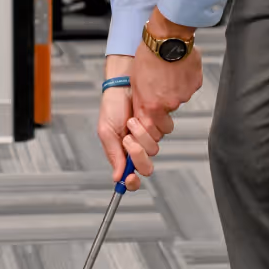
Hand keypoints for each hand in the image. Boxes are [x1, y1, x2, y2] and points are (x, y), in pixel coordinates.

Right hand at [96, 57, 158, 190]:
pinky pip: (162, 132)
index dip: (132, 182)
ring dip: (141, 134)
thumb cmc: (112, 107)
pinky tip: (140, 114)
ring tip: (131, 120)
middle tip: (127, 140)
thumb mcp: (106, 132)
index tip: (130, 177)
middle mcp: (138, 149)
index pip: (131, 178)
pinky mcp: (159, 126)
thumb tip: (117, 177)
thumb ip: (114, 154)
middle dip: (137, 155)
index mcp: (123, 155)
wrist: (123, 86)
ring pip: (154, 149)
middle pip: (145, 167)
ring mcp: (149, 138)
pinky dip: (150, 124)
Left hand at [131, 11, 202, 130]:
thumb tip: (143, 112)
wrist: (167, 39)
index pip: (155, 127)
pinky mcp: (196, 84)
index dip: (154, 122)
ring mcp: (184, 94)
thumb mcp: (136, 82)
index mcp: (152, 105)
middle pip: (169, 111)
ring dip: (175, 88)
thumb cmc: (148, 56)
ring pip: (180, 97)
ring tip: (168, 71)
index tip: (154, 118)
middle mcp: (170, 103)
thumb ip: (141, 101)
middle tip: (161, 85)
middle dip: (165, 103)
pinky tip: (178, 67)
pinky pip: (190, 86)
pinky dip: (185, 79)